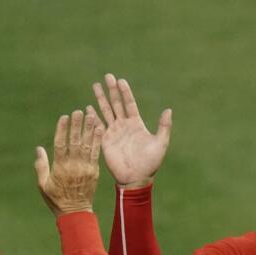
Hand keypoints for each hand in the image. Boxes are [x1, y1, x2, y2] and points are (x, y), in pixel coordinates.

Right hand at [35, 108, 103, 217]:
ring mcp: (85, 168)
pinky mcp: (94, 171)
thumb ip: (41, 166)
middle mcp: (73, 166)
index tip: (64, 117)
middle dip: (77, 125)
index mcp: (60, 168)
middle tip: (78, 111)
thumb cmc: (56, 199)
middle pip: (75, 142)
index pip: (60, 144)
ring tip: (91, 115)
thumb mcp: (43, 184)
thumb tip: (39, 148)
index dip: (62, 130)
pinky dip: (97, 140)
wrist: (76, 212)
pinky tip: (99, 129)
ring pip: (87, 145)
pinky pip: (96, 153)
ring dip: (89, 129)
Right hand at [92, 74, 171, 188]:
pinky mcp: (105, 141)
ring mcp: (113, 132)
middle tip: (107, 76)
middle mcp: (124, 125)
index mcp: (136, 124)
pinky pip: (98, 126)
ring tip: (95, 85)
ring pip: (106, 111)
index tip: (121, 80)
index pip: (129, 104)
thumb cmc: (150, 163)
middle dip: (111, 90)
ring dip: (100, 99)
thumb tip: (168, 110)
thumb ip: (164, 127)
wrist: (136, 178)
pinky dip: (92, 117)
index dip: (125, 92)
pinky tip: (87, 108)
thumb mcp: (160, 143)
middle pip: (116, 103)